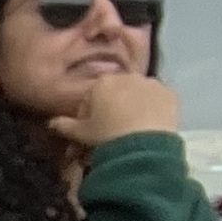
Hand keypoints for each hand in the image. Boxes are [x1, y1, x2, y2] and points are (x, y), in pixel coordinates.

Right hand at [55, 71, 181, 148]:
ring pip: (136, 96)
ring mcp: (151, 84)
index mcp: (102, 83)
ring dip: (131, 109)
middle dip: (110, 111)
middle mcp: (127, 76)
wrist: (143, 144)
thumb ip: (65, 126)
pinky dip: (151, 111)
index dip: (86, 119)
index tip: (88, 135)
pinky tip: (147, 128)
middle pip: (115, 94)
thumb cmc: (106, 136)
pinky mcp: (169, 94)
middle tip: (109, 134)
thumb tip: (51, 123)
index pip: (89, 99)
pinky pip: (156, 102)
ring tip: (130, 132)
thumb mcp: (80, 134)